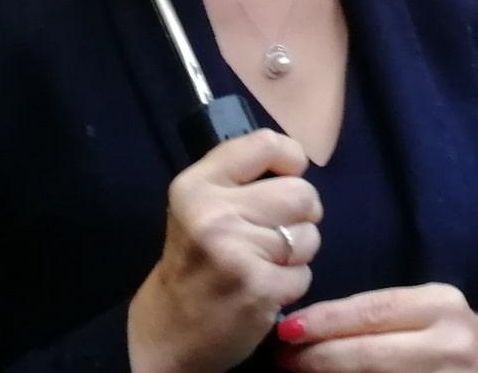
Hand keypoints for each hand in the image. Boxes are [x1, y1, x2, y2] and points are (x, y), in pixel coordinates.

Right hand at [127, 130, 322, 372]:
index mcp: (197, 185)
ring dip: (297, 252)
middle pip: (301, 193)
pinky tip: (263, 288)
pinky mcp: (258, 290)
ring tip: (264, 262)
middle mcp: (213, 215)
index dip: (290, 160)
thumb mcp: (199, 205)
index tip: (284, 178)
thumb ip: (241, 176)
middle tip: (275, 232)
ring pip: (309, 235)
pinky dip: (291, 283)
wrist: (168, 332)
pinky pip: (305, 273)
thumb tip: (297, 159)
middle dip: (300, 215)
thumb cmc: (194, 261)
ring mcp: (236, 254)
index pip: (266, 144)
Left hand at [275, 284, 477, 371]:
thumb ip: (377, 315)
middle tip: (283, 360)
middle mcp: (448, 342)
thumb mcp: (423, 310)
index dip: (325, 322)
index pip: (372, 311)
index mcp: (439, 305)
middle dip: (319, 358)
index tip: (287, 329)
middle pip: (370, 353)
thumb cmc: (445, 334)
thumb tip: (308, 326)